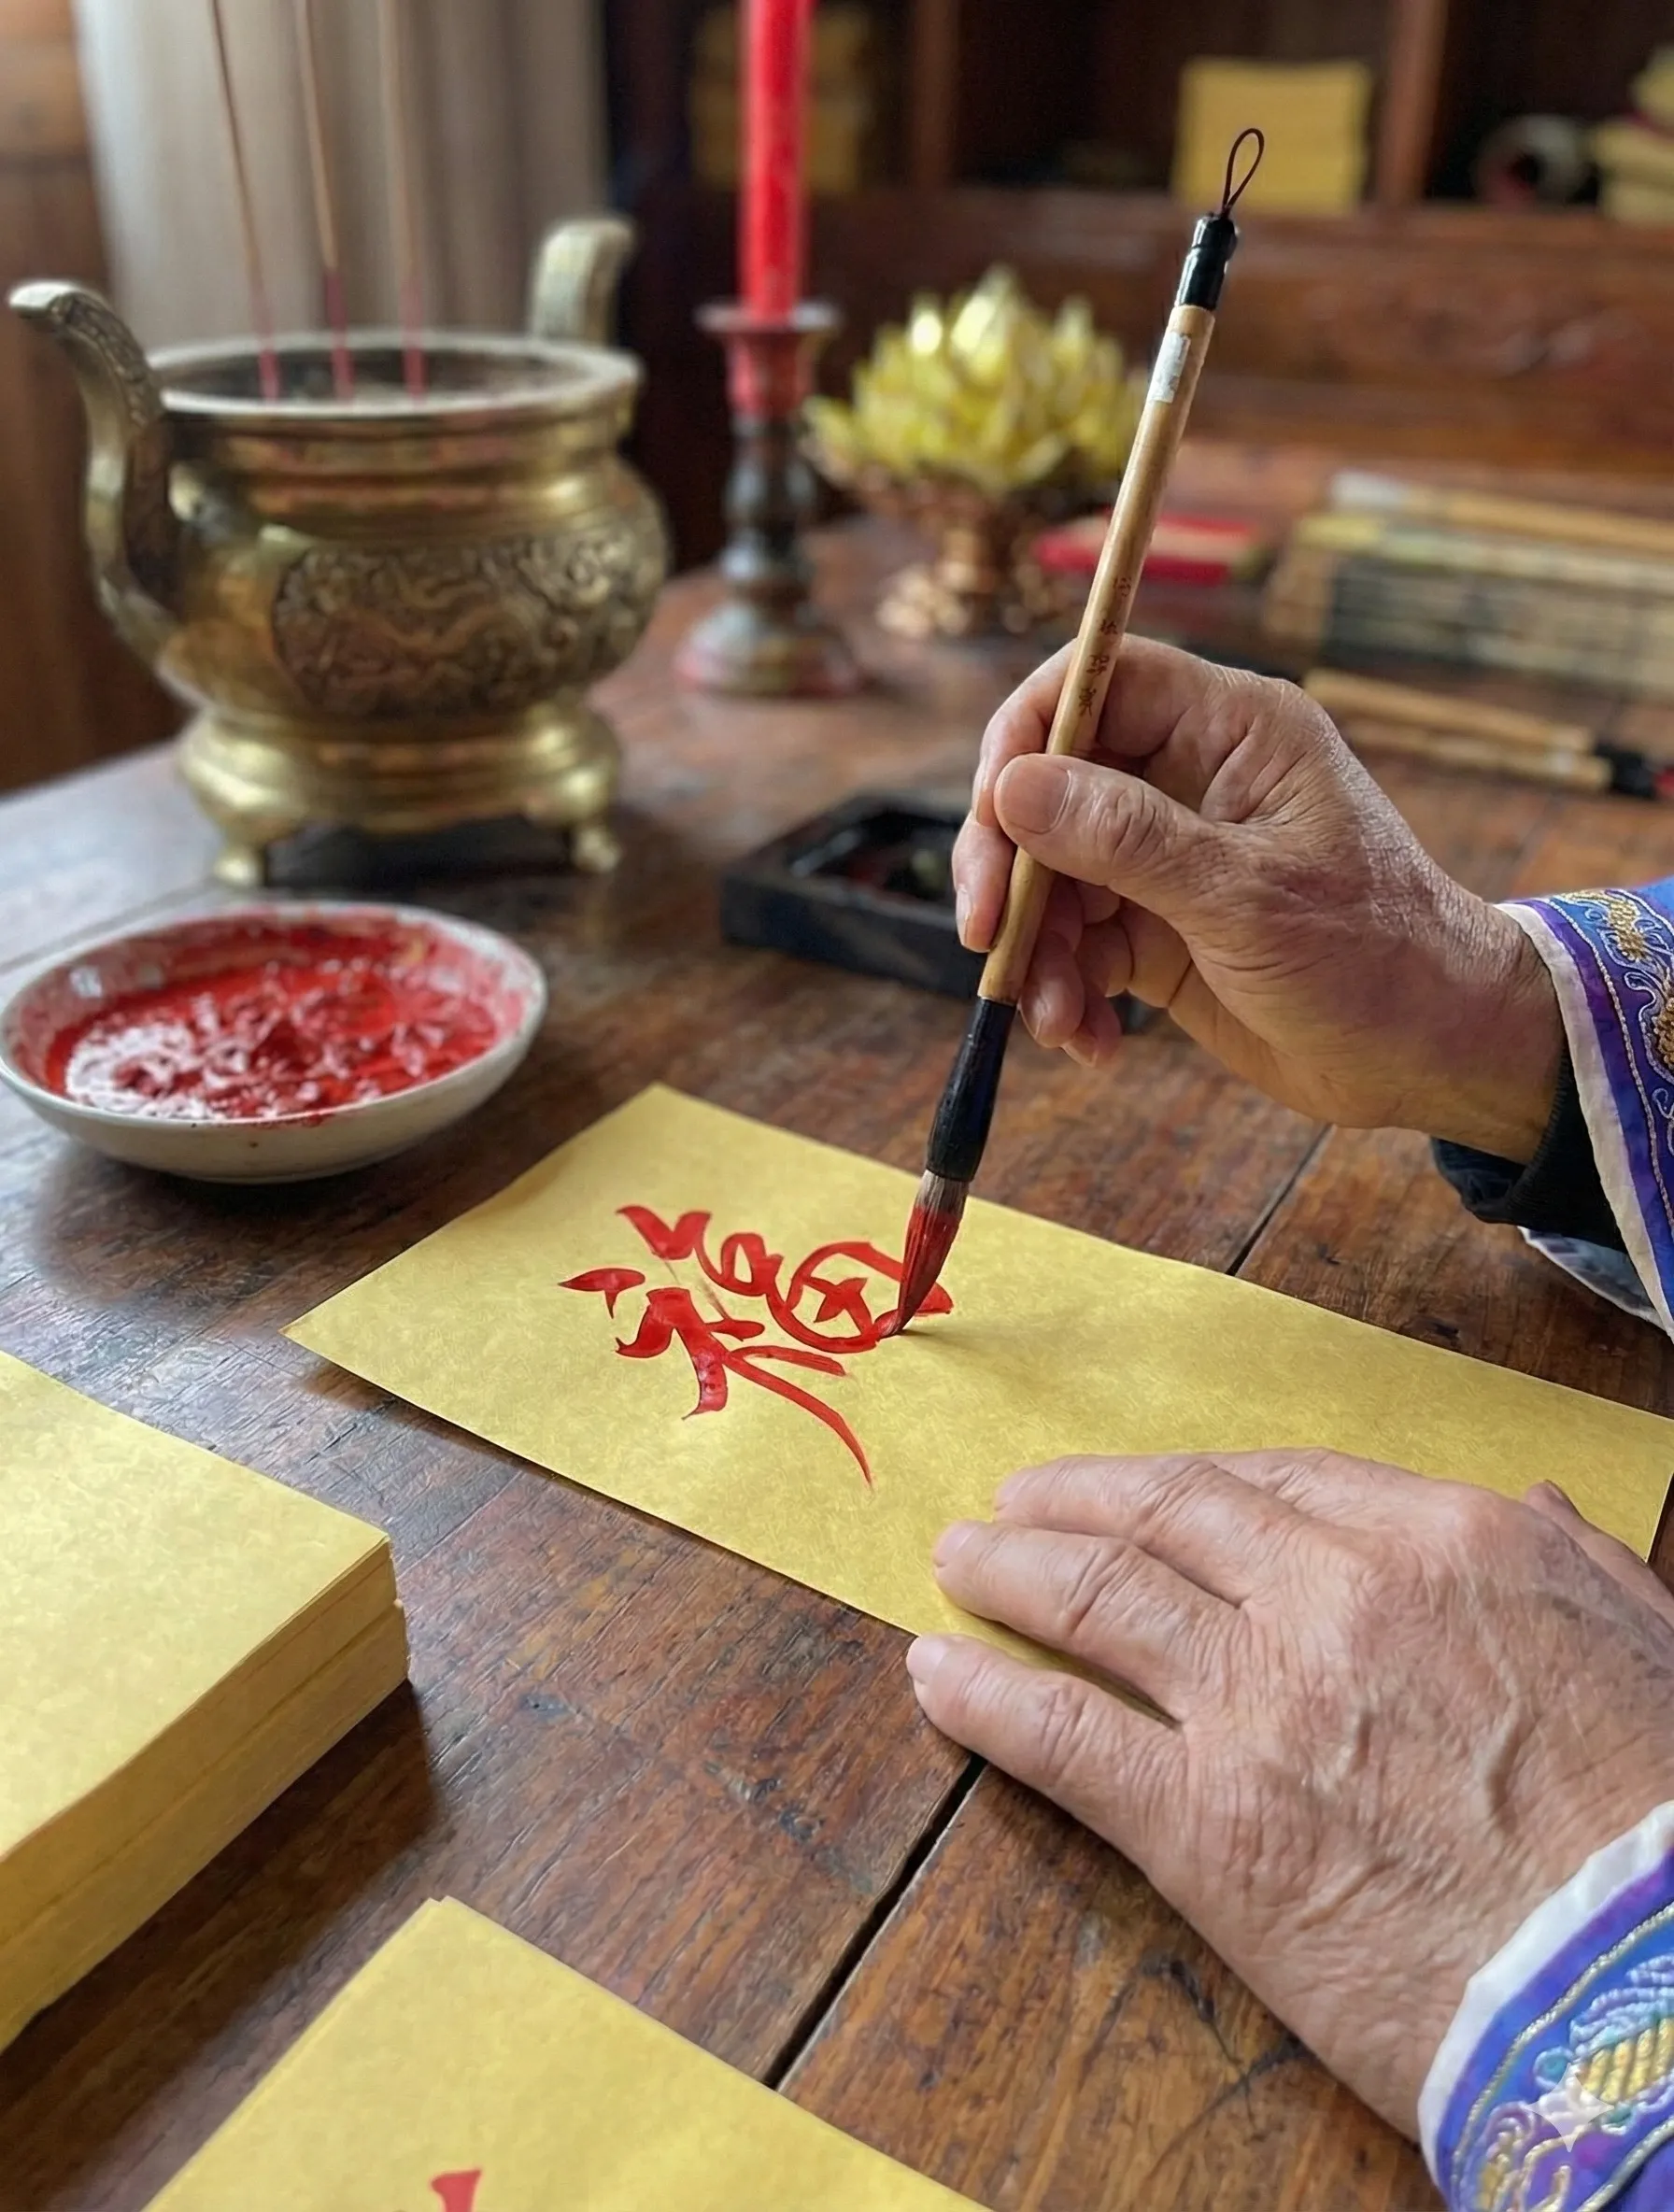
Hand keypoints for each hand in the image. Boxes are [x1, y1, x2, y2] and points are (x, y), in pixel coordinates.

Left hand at [907, 1453, 1673, 2135]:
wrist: (1640, 1986)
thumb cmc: (1659, 1823)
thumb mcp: (1644, 1642)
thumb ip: (1570, 1561)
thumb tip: (1527, 1506)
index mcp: (1437, 1543)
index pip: (1274, 1482)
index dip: (1184, 1483)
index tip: (1140, 1489)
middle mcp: (1330, 1597)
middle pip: (1164, 1519)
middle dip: (1074, 1502)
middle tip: (1015, 1502)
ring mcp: (1258, 1704)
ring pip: (1096, 1601)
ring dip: (1010, 1571)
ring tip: (958, 1561)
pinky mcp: (1204, 1823)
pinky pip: (1061, 1733)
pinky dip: (984, 1696)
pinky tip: (936, 1674)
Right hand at [952, 639, 1561, 1160]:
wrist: (1431, 1056)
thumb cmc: (1374, 956)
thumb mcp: (1247, 897)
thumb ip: (1127, 839)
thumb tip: (1016, 785)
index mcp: (1231, 731)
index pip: (1099, 683)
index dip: (1027, 733)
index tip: (990, 812)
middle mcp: (1190, 781)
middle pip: (1051, 788)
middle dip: (1010, 868)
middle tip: (987, 937)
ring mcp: (1168, 859)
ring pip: (1052, 878)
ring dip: (1039, 952)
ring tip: (1058, 1018)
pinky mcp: (1157, 932)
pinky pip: (1077, 947)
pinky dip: (1067, 993)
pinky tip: (1090, 1041)